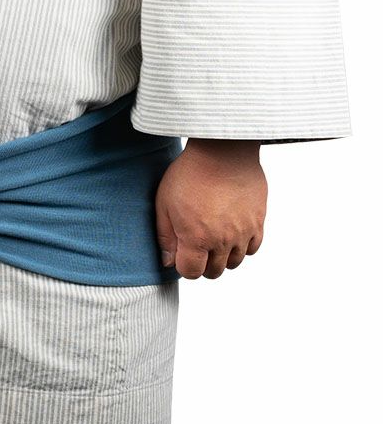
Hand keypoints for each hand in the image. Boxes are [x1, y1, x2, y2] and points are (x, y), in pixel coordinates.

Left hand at [155, 138, 266, 279]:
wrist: (222, 150)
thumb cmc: (188, 175)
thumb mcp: (164, 204)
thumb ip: (165, 237)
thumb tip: (168, 262)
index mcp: (196, 238)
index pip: (191, 272)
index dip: (183, 265)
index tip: (180, 252)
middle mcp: (223, 240)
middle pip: (213, 271)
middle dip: (201, 263)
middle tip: (194, 244)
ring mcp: (243, 232)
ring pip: (234, 262)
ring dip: (221, 256)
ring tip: (212, 236)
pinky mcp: (258, 221)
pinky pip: (253, 248)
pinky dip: (242, 246)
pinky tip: (230, 232)